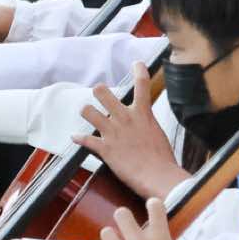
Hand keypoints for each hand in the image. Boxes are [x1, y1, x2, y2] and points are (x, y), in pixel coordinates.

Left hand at [77, 64, 188, 201]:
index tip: (136, 63)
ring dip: (86, 111)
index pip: (142, 85)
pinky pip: (85, 139)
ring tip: (87, 113)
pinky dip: (79, 139)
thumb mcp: (158, 135)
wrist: (159, 176)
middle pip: (103, 92)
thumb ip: (147, 127)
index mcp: (143, 114)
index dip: (139, 70)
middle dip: (99, 91)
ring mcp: (113, 132)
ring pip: (88, 111)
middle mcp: (125, 118)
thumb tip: (145, 128)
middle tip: (100, 94)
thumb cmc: (163, 160)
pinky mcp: (105, 149)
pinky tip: (75, 138)